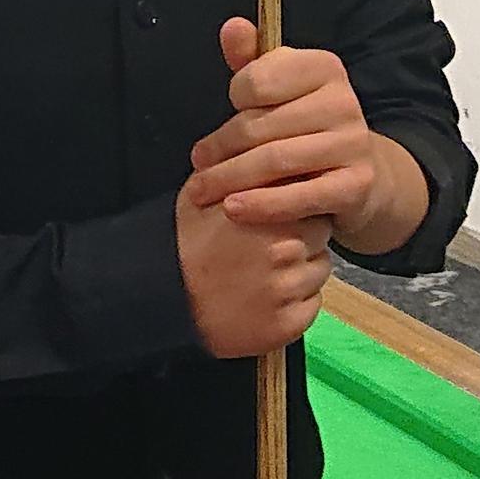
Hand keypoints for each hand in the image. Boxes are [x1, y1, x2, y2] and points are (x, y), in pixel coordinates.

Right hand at [174, 177, 332, 358]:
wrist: (160, 298)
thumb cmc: (182, 245)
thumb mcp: (199, 195)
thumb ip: (237, 173)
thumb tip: (262, 154)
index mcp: (267, 214)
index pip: (310, 201)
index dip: (292, 208)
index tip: (275, 216)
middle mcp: (284, 251)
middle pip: (319, 236)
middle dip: (301, 237)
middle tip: (265, 246)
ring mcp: (288, 290)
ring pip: (317, 272)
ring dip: (298, 270)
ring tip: (260, 273)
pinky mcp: (290, 324)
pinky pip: (310, 306)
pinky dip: (294, 303)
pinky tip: (263, 297)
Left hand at [185, 21, 428, 256]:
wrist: (359, 176)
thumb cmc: (304, 127)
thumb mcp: (279, 88)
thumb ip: (251, 60)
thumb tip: (233, 26)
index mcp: (323, 68)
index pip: (259, 79)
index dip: (236, 96)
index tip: (228, 110)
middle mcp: (343, 102)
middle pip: (260, 125)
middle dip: (220, 147)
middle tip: (196, 163)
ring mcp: (353, 144)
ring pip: (275, 161)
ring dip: (230, 178)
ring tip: (202, 191)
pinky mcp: (356, 185)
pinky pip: (300, 196)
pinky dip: (262, 204)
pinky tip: (234, 209)